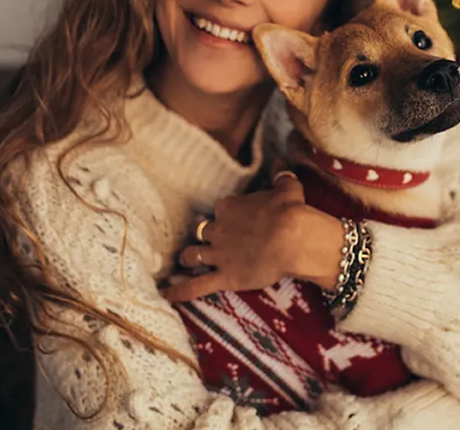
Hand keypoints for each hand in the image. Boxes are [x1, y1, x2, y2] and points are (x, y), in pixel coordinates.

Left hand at [162, 169, 345, 301]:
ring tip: (185, 262)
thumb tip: (280, 163)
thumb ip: (280, 174)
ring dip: (188, 258)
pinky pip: (196, 285)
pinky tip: (167, 295)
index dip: (226, 215)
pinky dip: (180, 290)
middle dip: (203, 235)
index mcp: (229, 207)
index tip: (233, 219)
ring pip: (192, 255)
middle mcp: (218, 230)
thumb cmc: (290, 211)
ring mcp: (218, 255)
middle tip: (208, 240)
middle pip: (201, 231)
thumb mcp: (288, 187)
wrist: (292, 238)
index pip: (220, 209)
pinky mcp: (224, 277)